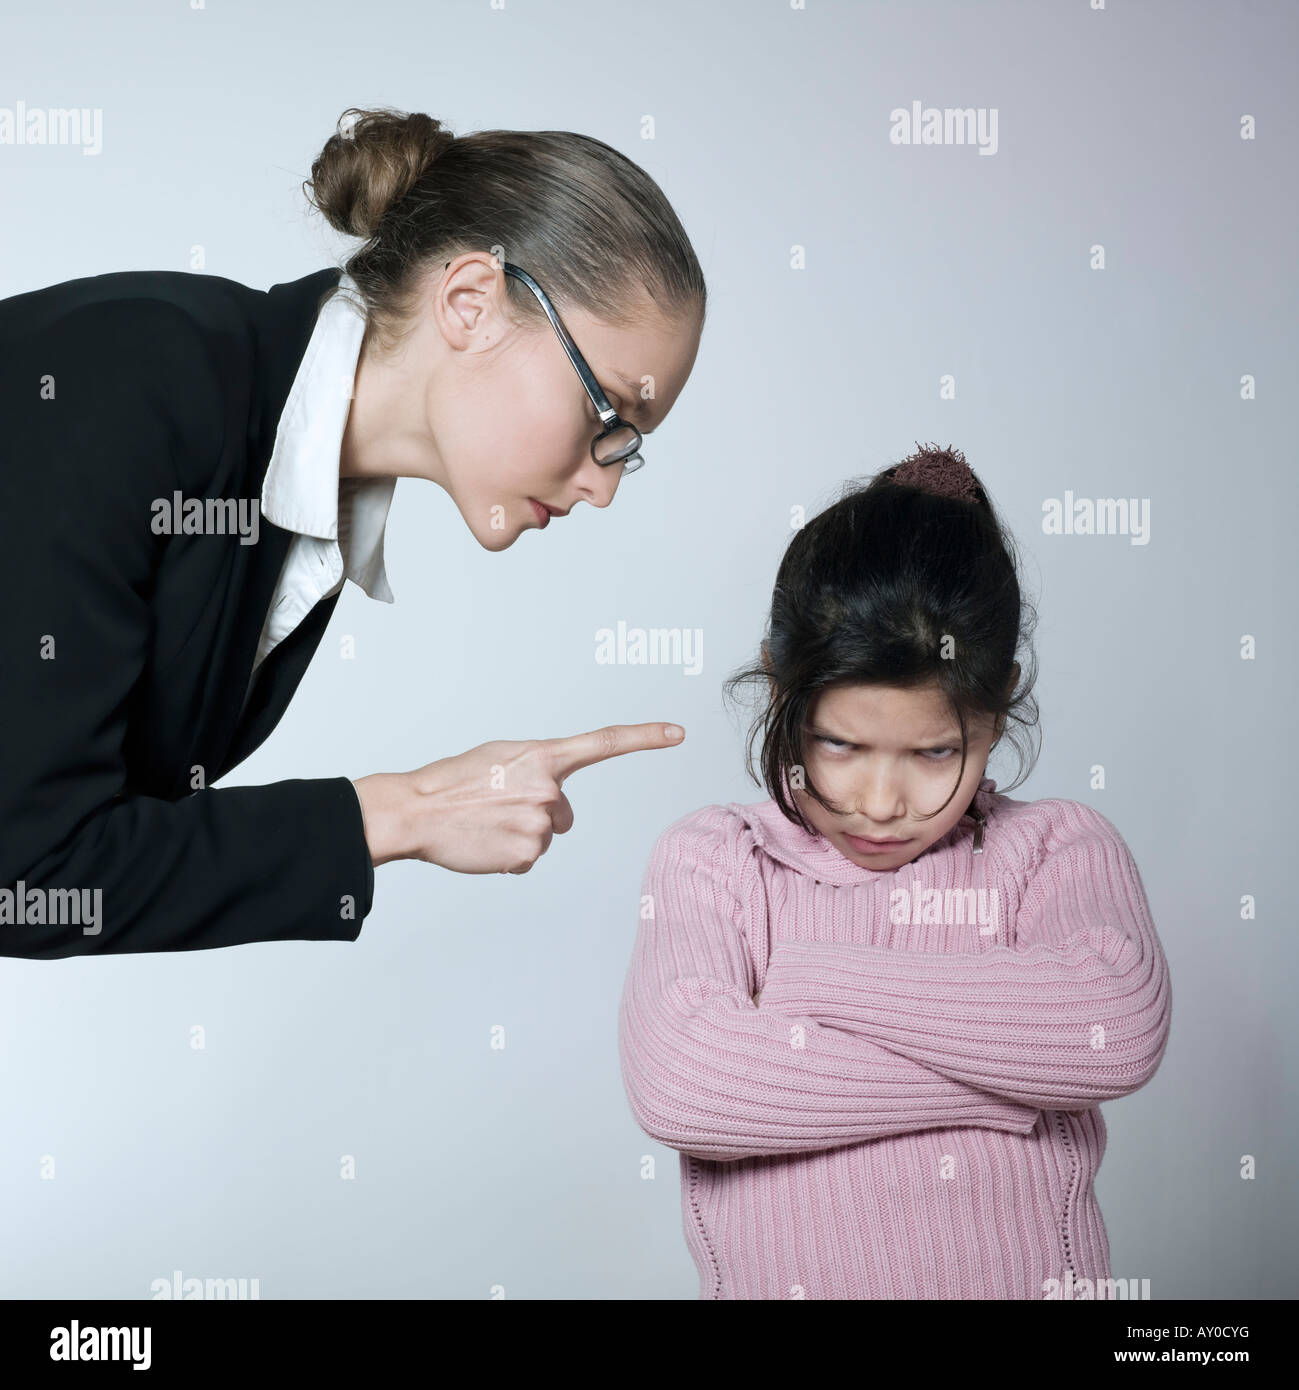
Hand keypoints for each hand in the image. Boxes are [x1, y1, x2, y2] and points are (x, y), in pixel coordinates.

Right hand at [353, 723, 684, 874]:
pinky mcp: (528, 854)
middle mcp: (548, 788)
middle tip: (496, 808)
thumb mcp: (500, 758)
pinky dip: (507, 856)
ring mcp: (540, 823)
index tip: (678, 733)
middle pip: (564, 813)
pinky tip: (484, 842)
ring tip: (485, 824)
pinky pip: (527, 859)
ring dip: (519, 835)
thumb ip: (535, 768)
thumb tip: (553, 790)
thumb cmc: (453, 782)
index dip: (645, 738)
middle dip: (537, 814)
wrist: (416, 811)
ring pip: (545, 837)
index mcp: (542, 755)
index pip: (604, 743)